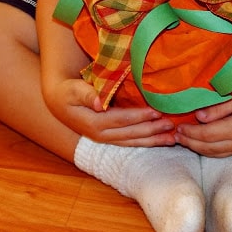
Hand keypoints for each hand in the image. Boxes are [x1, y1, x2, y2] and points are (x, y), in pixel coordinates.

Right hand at [44, 77, 175, 146]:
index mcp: (93, 123)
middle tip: (172, 125)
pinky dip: (146, 141)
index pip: (122, 120)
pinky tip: (160, 139)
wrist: (58, 102)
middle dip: (152, 131)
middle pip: (131, 134)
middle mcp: (101, 135)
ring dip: (153, 140)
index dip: (140, 117)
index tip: (157, 112)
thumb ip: (87, 94)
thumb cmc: (68, 92)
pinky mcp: (111, 137)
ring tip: (172, 138)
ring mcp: (106, 138)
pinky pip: (131, 141)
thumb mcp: (73, 90)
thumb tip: (99, 102)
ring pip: (133, 141)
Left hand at [174, 81, 231, 156]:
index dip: (190, 132)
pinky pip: (224, 153)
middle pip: (208, 148)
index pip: (206, 135)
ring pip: (216, 153)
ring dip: (198, 148)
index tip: (177, 126)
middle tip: (175, 136)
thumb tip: (198, 116)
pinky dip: (210, 150)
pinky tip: (202, 143)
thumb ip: (219, 108)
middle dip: (190, 142)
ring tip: (184, 141)